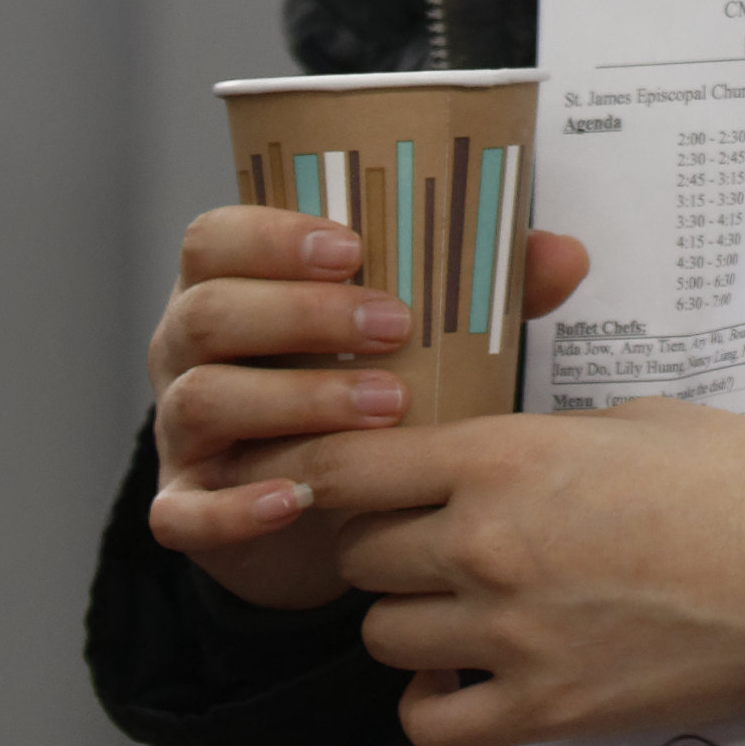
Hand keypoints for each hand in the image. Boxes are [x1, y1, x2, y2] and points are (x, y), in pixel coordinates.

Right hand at [140, 205, 591, 610]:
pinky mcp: (185, 506)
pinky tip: (295, 498)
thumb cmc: (370, 387)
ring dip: (294, 399)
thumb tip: (564, 254)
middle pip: (208, 313)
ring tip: (386, 405)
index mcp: (233, 287)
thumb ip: (482, 288)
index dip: (271, 235)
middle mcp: (189, 351)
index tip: (354, 246)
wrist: (330, 510)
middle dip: (301, 314)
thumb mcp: (418, 334)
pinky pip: (182, 511)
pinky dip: (235, 507)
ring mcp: (180, 432)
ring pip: (202, 400)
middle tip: (395, 325)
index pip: (215, 240)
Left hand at [308, 397, 744, 745]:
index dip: (322, 472)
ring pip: (383, 635)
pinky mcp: (540, 708)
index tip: (329, 480)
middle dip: (385, 545)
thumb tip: (489, 457)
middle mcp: (486, 545)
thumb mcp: (629, 418)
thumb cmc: (733, 481)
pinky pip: (427, 722)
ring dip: (411, 620)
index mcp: (506, 457)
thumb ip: (536, 438)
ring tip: (461, 608)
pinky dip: (433, 703)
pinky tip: (465, 677)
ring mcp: (507, 634)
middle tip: (431, 541)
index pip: (348, 469)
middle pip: (359, 555)